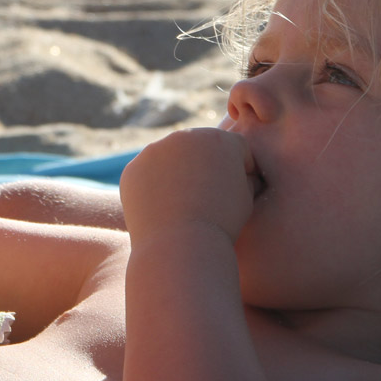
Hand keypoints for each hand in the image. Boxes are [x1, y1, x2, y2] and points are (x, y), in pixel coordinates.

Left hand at [120, 126, 255, 243]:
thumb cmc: (221, 223)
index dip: (241, 169)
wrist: (180, 244)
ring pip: (171, 158)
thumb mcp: (246, 197)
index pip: (235, 148)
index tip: (235, 191)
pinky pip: (148, 174)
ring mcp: (154, 150)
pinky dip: (155, 187)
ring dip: (178, 173)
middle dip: (206, 165)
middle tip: (207, 197)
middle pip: (200, 147)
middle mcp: (185, 136)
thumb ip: (243, 177)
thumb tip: (243, 174)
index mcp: (219, 139)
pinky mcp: (133, 168)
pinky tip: (163, 208)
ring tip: (184, 205)